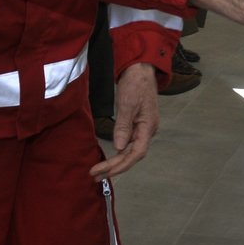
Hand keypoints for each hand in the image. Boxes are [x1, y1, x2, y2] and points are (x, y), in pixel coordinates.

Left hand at [89, 63, 158, 179]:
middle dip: (114, 167)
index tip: (104, 171)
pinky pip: (128, 143)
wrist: (141, 69)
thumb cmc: (136, 84)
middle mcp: (147, 130)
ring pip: (130, 151)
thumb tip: (119, 147)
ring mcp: (142, 128)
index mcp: (148, 126)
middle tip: (95, 175)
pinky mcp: (137, 124)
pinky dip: (118, 152)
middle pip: (132, 155)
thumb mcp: (127, 104)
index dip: (120, 165)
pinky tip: (110, 158)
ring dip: (115, 162)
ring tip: (99, 171)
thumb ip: (123, 126)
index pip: (136, 153)